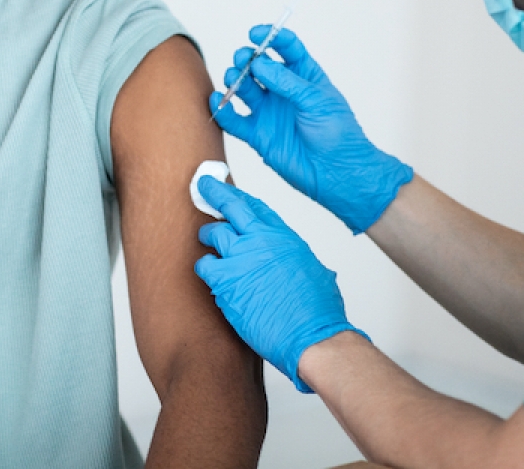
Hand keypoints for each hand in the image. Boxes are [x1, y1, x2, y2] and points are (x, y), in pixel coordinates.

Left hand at [195, 178, 364, 391]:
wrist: (312, 335)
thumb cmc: (319, 312)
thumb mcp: (315, 272)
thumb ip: (297, 261)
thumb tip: (295, 263)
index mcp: (285, 237)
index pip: (257, 207)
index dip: (240, 196)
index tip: (228, 190)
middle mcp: (262, 241)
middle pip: (231, 206)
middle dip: (215, 192)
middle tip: (204, 186)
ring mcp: (241, 258)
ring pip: (213, 234)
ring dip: (208, 236)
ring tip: (206, 240)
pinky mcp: (226, 281)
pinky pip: (205, 265)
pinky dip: (205, 267)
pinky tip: (209, 273)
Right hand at [210, 26, 412, 233]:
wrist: (337, 173)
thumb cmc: (338, 134)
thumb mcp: (316, 100)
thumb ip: (287, 81)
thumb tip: (260, 64)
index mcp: (303, 76)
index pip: (285, 47)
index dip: (270, 36)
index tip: (255, 34)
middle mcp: (283, 91)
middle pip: (258, 65)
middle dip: (247, 58)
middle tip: (244, 60)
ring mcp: (269, 112)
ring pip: (243, 88)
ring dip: (234, 79)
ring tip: (234, 79)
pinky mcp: (258, 135)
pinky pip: (233, 120)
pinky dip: (222, 110)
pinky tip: (217, 101)